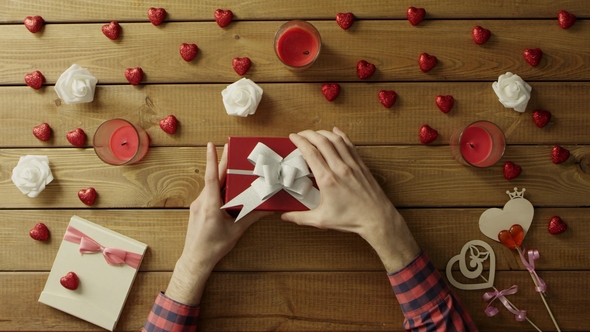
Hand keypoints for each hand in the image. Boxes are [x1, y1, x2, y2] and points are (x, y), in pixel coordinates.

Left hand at [165, 142, 269, 304]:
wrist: (196, 259)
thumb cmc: (213, 247)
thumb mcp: (236, 231)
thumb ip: (251, 217)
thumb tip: (267, 208)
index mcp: (210, 205)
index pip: (212, 177)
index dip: (212, 160)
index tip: (211, 145)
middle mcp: (202, 202)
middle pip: (214, 178)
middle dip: (223, 163)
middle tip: (231, 149)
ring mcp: (198, 205)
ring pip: (212, 186)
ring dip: (223, 177)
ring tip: (234, 167)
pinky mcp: (198, 209)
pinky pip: (210, 194)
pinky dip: (220, 188)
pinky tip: (228, 188)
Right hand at [282, 128, 420, 272]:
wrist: (376, 218)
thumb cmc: (352, 219)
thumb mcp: (322, 220)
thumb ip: (300, 217)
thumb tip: (285, 216)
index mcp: (327, 180)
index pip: (310, 153)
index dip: (300, 141)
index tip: (293, 137)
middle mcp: (340, 168)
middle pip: (322, 141)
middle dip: (309, 134)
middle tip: (301, 134)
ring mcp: (352, 165)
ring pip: (336, 140)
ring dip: (323, 133)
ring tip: (315, 133)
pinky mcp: (361, 165)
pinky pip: (350, 145)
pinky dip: (341, 135)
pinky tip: (336, 131)